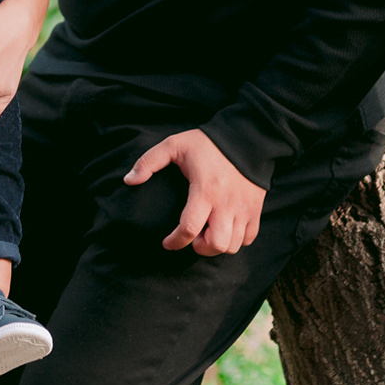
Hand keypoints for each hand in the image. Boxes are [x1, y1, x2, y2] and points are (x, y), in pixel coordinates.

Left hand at [123, 129, 264, 255]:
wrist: (247, 137)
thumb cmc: (207, 143)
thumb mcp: (174, 145)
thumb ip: (149, 161)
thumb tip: (129, 180)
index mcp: (204, 190)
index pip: (189, 228)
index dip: (175, 242)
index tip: (166, 242)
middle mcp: (226, 204)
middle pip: (216, 244)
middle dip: (200, 248)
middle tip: (192, 238)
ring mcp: (244, 209)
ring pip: (233, 245)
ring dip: (217, 245)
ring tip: (207, 233)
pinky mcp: (256, 209)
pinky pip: (249, 238)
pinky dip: (237, 240)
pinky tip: (225, 228)